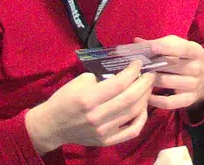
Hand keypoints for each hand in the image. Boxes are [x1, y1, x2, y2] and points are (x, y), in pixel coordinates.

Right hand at [25, 60, 154, 154]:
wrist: (52, 126)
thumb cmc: (65, 99)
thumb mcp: (80, 81)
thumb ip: (103, 77)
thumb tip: (124, 72)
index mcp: (88, 99)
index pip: (119, 84)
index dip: (133, 72)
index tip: (139, 63)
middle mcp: (97, 116)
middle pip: (130, 98)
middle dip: (145, 83)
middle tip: (150, 73)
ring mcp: (103, 131)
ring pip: (134, 113)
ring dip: (145, 97)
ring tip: (147, 86)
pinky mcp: (106, 141)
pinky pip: (132, 131)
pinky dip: (142, 118)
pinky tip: (143, 107)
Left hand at [143, 35, 203, 109]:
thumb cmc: (189, 57)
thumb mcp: (182, 46)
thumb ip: (161, 43)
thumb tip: (137, 41)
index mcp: (196, 51)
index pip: (182, 48)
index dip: (166, 47)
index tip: (151, 47)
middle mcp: (196, 68)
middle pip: (171, 66)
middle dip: (152, 64)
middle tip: (137, 65)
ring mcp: (194, 85)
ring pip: (167, 82)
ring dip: (150, 80)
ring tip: (138, 78)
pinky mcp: (189, 99)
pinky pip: (169, 102)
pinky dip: (156, 100)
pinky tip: (147, 96)